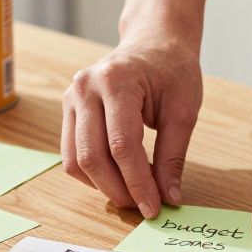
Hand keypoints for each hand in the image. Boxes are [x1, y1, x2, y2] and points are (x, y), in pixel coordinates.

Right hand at [62, 38, 202, 218]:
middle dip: (118, 190)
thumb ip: (173, 157)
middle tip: (144, 206)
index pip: (122, 146)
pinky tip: (118, 176)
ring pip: (75, 160)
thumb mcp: (183, 111)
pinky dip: (92, 174)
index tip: (154, 208)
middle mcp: (85, 87)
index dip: (138, 183)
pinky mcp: (68, 109)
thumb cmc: (172, 71)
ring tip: (132, 191)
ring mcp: (71, 97)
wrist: (153, 42)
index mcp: (116, 81)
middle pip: (92, 157)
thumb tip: (169, 198)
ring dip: (103, 186)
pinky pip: (71, 153)